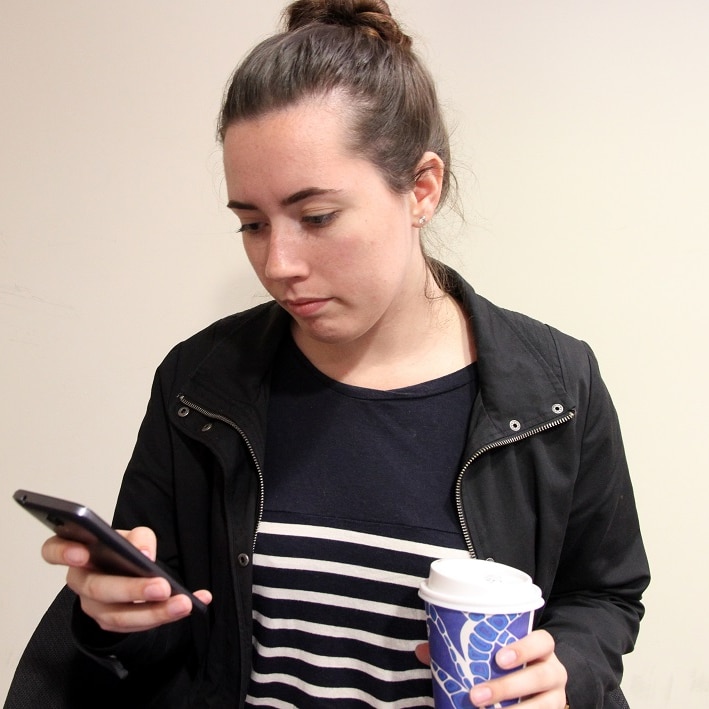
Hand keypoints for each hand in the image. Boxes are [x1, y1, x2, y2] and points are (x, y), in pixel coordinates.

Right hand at [41, 527, 211, 632]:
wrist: (122, 573)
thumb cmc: (120, 551)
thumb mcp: (131, 537)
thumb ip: (138, 538)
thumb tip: (145, 554)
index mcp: (77, 554)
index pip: (53, 550)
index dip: (63, 552)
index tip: (82, 553)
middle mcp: (81, 582)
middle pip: (98, 589)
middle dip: (132, 589)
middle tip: (162, 586)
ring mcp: (94, 607)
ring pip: (118, 616)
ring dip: (154, 612)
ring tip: (183, 603)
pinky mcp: (112, 623)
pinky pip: (137, 625)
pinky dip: (168, 615)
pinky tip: (195, 602)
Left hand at [415, 629, 566, 707]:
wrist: (539, 688)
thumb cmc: (509, 664)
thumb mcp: (494, 653)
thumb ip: (463, 650)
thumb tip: (422, 651)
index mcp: (542, 648)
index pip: (543, 641)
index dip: (524, 648)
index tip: (498, 658)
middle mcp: (554, 672)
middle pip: (540, 676)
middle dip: (508, 687)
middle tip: (476, 695)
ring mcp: (556, 698)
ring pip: (545, 705)